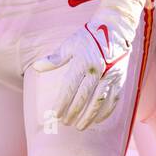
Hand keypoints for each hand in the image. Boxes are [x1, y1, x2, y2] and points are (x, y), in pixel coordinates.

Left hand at [32, 0, 144, 130]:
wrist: (116, 29)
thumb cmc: (89, 36)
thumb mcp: (70, 44)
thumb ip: (55, 58)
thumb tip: (36, 67)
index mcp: (83, 61)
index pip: (70, 87)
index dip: (62, 102)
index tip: (55, 114)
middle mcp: (98, 70)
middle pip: (84, 97)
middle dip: (73, 112)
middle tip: (65, 122)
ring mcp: (110, 75)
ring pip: (99, 101)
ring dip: (89, 116)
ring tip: (79, 126)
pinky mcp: (120, 79)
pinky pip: (113, 99)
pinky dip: (105, 111)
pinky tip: (97, 119)